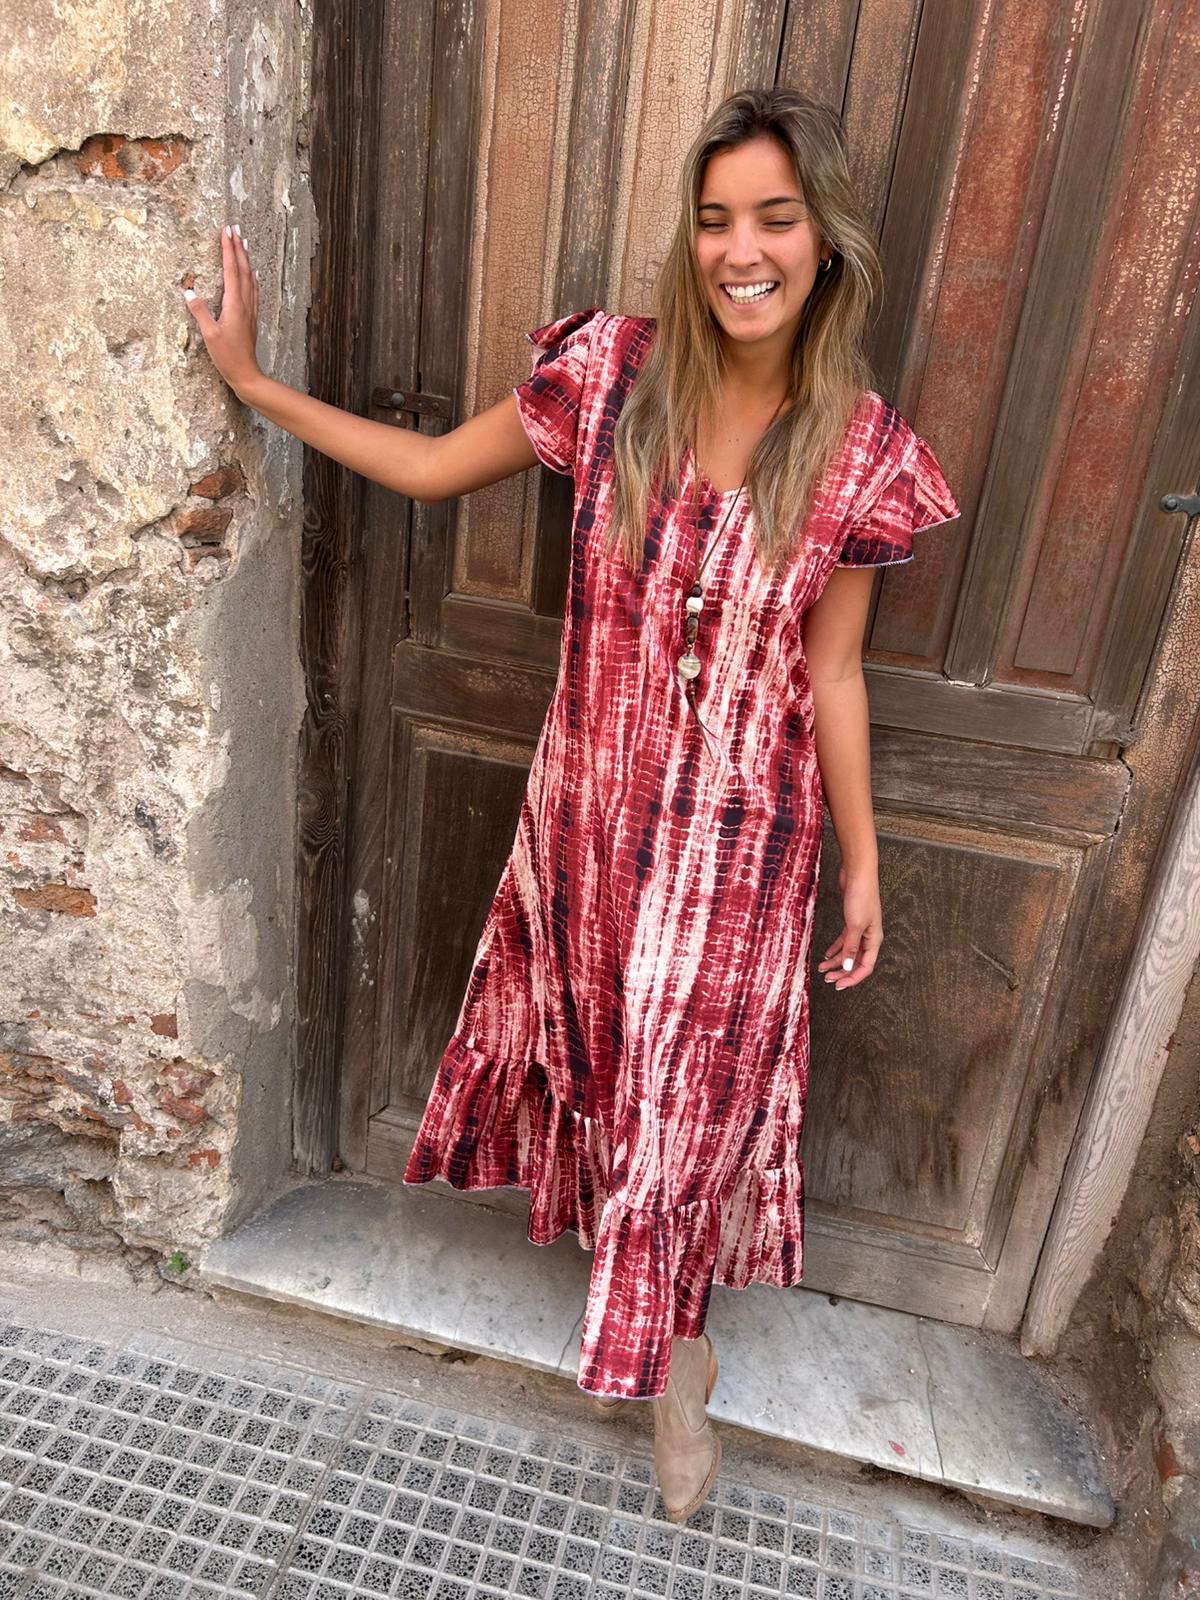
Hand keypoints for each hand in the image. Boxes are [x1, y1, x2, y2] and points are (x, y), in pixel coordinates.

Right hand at [182, 223, 261, 397]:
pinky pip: (253, 290)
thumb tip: (188, 291)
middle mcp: (244, 303)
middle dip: (238, 247)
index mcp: (234, 304)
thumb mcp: (209, 334)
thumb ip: (199, 312)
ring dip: (246, 258)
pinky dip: (252, 277)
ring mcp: (250, 309)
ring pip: (249, 277)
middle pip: (242, 269)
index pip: (230, 270)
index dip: (228, 249)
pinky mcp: (251, 317)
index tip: (226, 231)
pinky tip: (253, 273)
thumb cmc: (227, 356)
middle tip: (235, 227)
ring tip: (244, 242)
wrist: (247, 374)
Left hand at [816, 863, 881, 988]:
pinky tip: (826, 954)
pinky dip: (835, 949)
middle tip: (827, 979)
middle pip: (856, 962)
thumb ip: (850, 947)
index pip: (865, 966)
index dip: (852, 978)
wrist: (857, 874)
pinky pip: (844, 941)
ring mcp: (860, 929)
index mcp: (874, 940)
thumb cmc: (861, 897)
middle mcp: (869, 937)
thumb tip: (847, 967)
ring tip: (821, 968)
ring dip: (836, 961)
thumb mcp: (854, 924)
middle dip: (841, 972)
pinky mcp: (851, 921)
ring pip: (848, 952)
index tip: (838, 985)